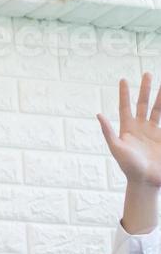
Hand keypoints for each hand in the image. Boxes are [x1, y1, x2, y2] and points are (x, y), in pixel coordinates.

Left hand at [98, 73, 160, 189]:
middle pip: (142, 103)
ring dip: (160, 96)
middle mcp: (139, 127)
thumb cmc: (129, 166)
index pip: (125, 106)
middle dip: (145, 89)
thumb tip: (98, 114)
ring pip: (157, 109)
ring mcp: (152, 131)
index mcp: (126, 129)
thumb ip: (108, 132)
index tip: (123, 79)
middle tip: (147, 73)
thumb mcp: (116, 148)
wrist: (146, 180)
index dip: (124, 93)